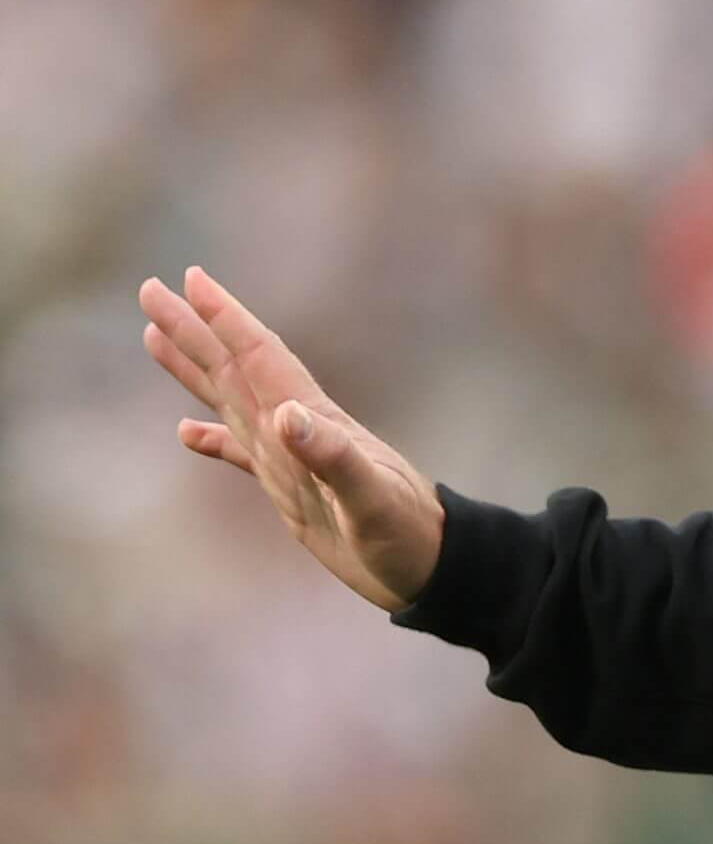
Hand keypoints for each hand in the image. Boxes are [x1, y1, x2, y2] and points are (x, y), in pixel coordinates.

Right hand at [139, 266, 444, 611]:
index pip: (261, 358)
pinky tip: (185, 432)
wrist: (430, 565)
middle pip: (234, 366)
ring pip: (230, 399)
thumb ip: (332, 456)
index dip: (227, 319)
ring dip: (195, 368)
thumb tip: (285, 414)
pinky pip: (240, 453)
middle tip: (150, 289)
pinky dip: (211, 439)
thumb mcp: (370, 498)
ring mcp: (291, 457)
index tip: (192, 278)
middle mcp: (298, 428)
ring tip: (155, 336)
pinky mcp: (292, 488)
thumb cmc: (407, 532)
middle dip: (193, 328)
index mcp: (314, 421)